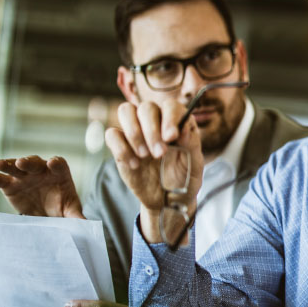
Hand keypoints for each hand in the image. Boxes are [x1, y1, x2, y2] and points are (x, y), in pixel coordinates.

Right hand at [0, 155, 84, 218]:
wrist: (47, 215)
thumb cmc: (62, 208)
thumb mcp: (71, 212)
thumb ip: (78, 216)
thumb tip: (89, 226)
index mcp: (59, 174)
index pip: (59, 164)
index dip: (56, 163)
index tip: (53, 163)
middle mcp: (41, 171)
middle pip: (35, 162)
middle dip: (29, 162)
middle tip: (22, 162)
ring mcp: (24, 176)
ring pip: (15, 166)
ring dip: (8, 164)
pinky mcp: (10, 184)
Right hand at [104, 100, 202, 243]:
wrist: (167, 200)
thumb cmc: (185, 179)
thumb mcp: (195, 165)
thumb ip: (192, 145)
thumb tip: (184, 129)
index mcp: (178, 123)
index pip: (171, 106)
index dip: (170, 118)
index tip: (171, 138)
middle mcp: (156, 122)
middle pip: (146, 107)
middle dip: (151, 130)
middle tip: (160, 154)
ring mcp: (137, 132)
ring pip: (126, 111)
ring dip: (134, 133)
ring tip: (145, 156)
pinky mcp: (121, 145)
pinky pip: (112, 134)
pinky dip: (121, 148)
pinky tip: (134, 165)